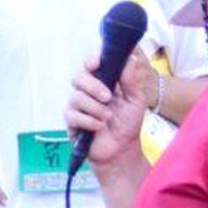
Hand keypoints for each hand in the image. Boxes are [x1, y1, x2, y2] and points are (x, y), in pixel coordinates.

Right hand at [64, 52, 153, 171]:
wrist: (121, 149)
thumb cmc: (128, 123)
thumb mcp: (136, 100)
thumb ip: (132, 80)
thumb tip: (130, 59)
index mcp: (102, 82)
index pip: (91, 65)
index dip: (91, 61)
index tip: (96, 64)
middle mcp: (87, 91)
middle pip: (79, 77)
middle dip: (93, 86)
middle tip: (108, 98)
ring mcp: (77, 106)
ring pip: (77, 97)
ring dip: (95, 108)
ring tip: (107, 118)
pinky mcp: (71, 121)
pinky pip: (73, 115)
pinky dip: (89, 121)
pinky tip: (99, 127)